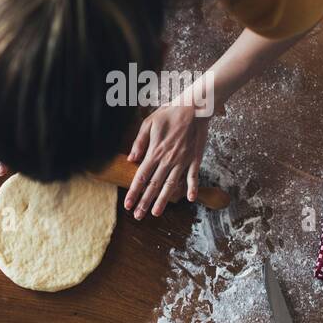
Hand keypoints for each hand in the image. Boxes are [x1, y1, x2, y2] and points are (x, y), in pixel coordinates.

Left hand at [124, 101, 210, 218]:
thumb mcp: (148, 123)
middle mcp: (168, 160)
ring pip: (171, 185)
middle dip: (144, 202)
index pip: (141, 177)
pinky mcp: (194, 159)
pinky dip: (192, 188)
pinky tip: (189, 199)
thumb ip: (139, 143)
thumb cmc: (169, 113)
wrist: (193, 107)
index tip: (127, 205)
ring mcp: (182, 161)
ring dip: (163, 201)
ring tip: (155, 213)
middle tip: (138, 216)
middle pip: (154, 186)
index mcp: (155, 152)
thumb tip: (131, 159)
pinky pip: (193, 177)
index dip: (134, 192)